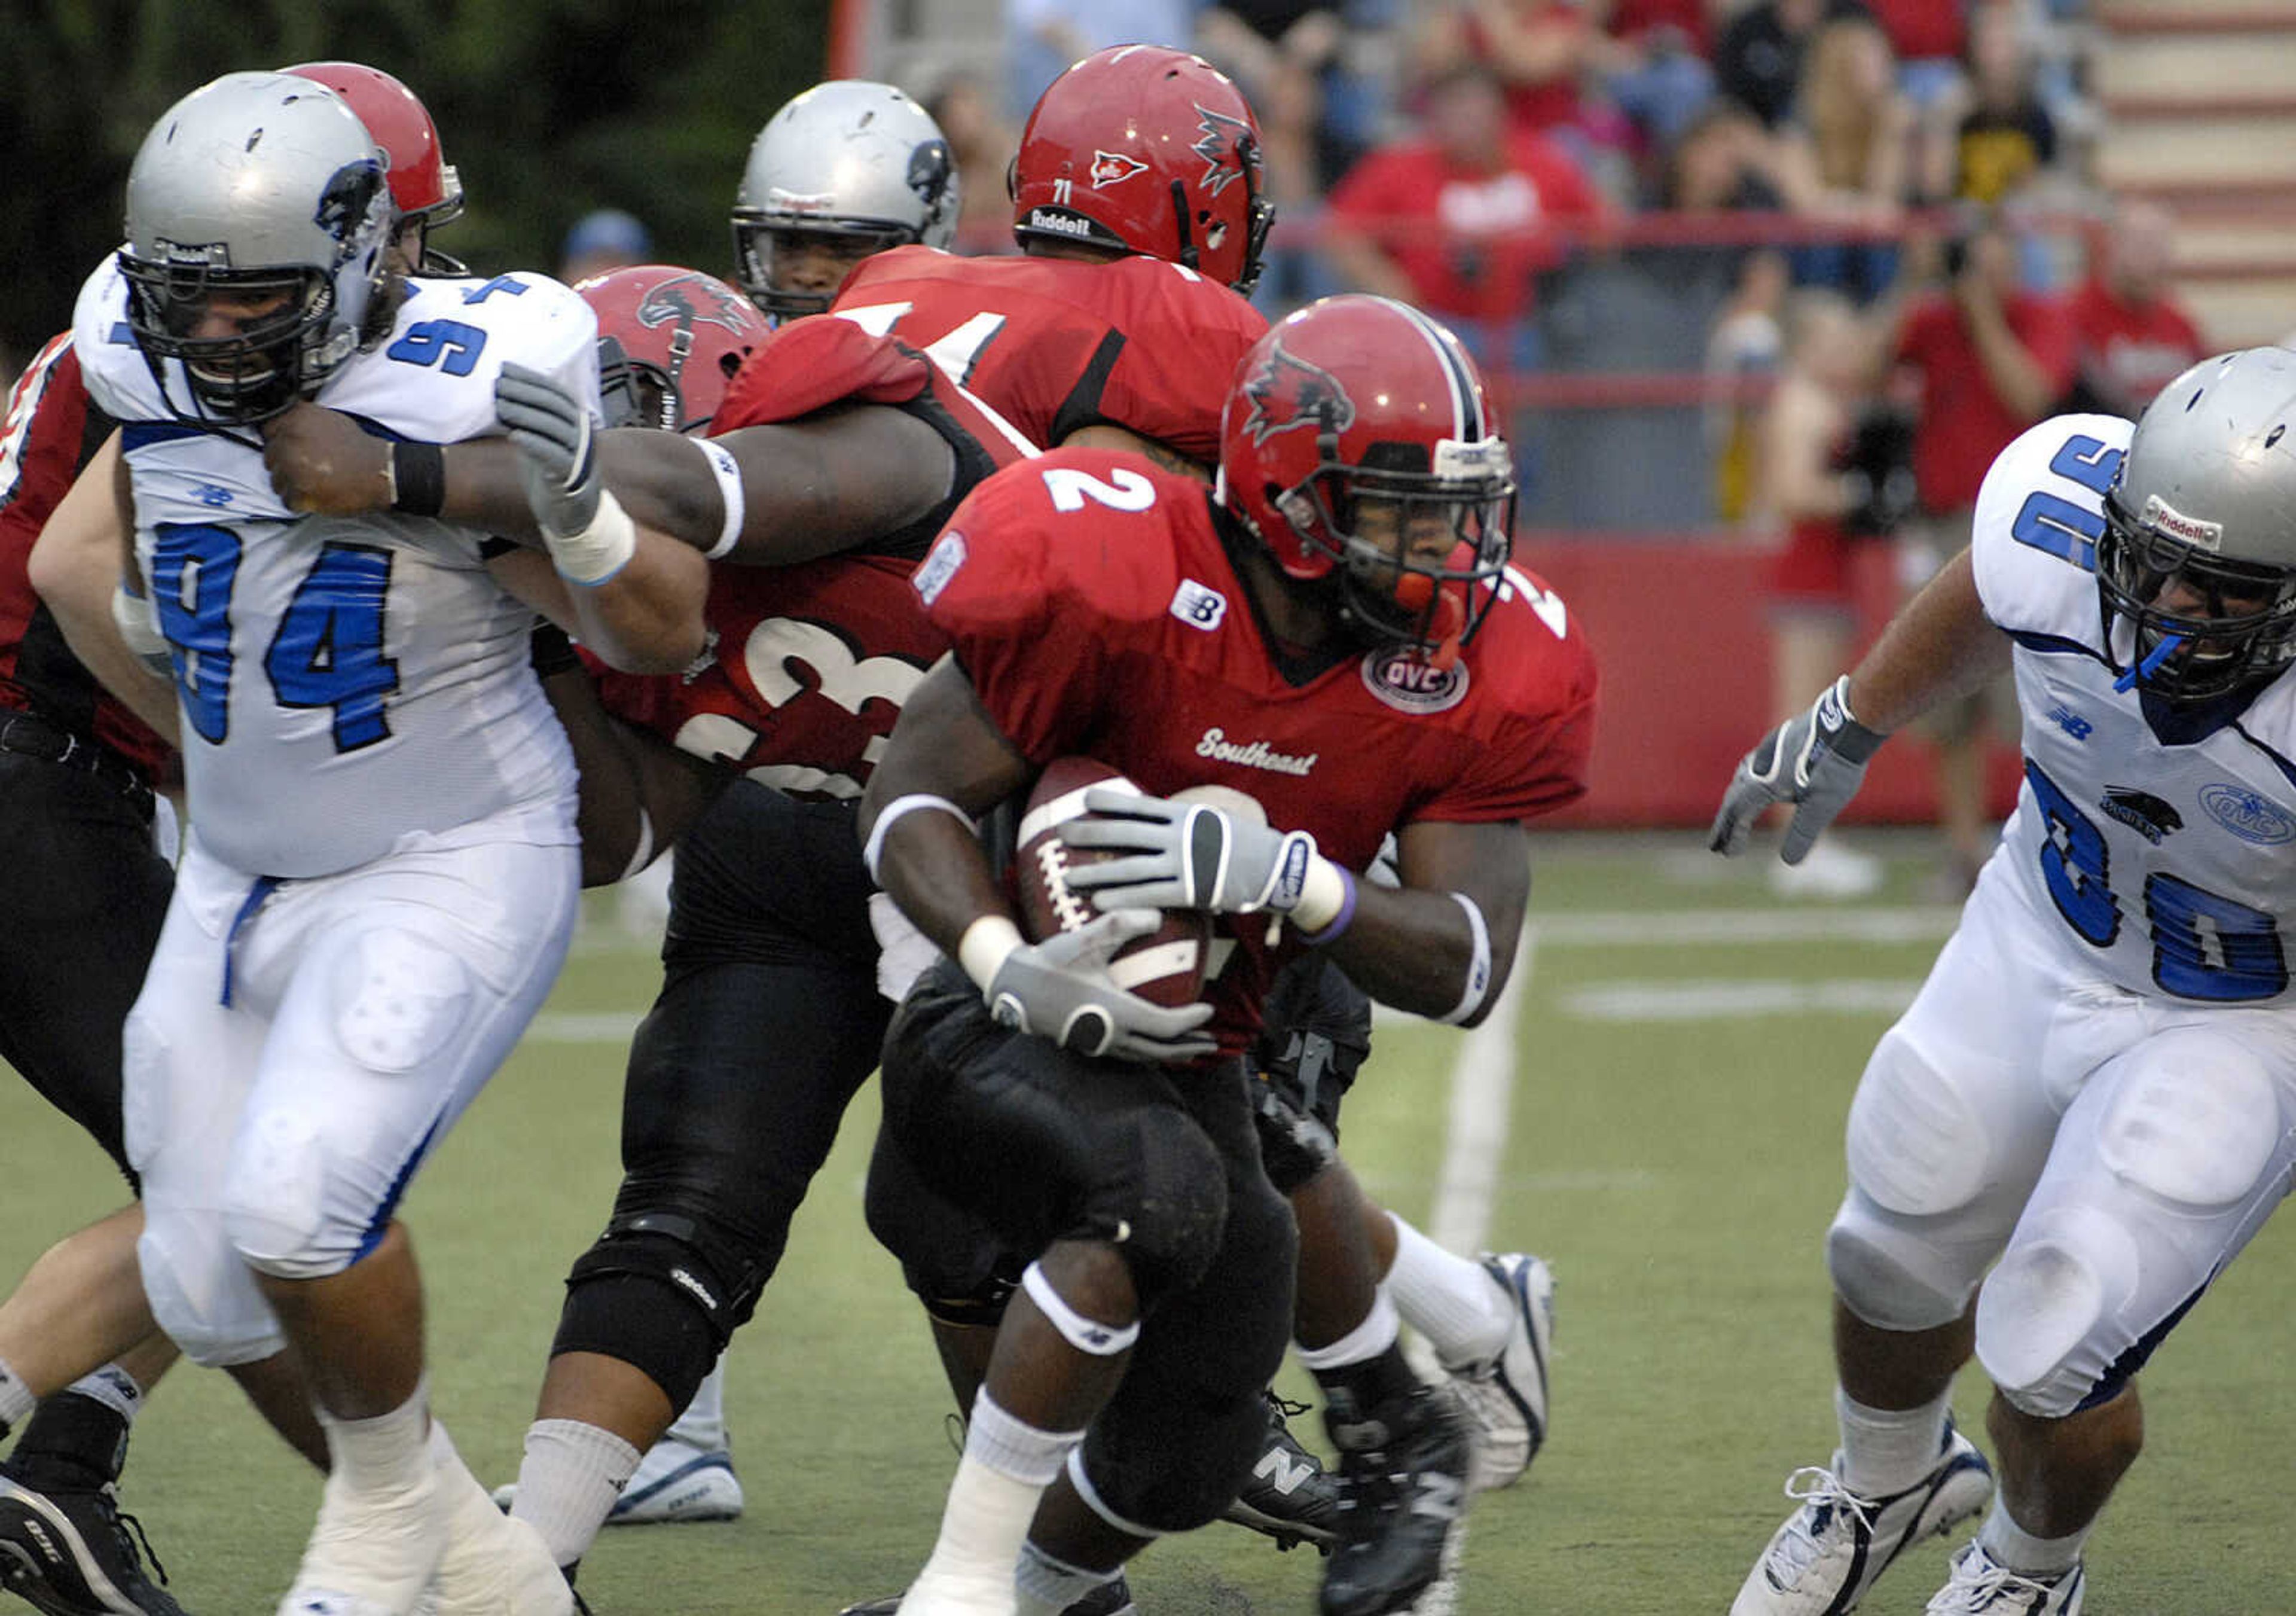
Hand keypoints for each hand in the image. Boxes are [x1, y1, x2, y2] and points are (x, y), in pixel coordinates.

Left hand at [262, 401, 389, 513]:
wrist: (380, 471)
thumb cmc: (359, 449)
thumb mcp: (330, 419)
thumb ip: (303, 422)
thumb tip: (285, 429)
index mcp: (297, 418)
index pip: (269, 432)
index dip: (281, 445)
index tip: (290, 453)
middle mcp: (291, 439)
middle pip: (269, 459)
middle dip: (284, 467)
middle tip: (306, 471)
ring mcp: (293, 466)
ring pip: (276, 482)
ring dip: (291, 487)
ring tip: (314, 485)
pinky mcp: (300, 490)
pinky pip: (287, 500)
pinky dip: (299, 502)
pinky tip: (316, 495)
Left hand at [496, 363, 598, 540]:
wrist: (573, 515)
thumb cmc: (553, 475)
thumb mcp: (542, 440)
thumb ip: (530, 420)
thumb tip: (503, 393)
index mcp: (577, 422)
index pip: (555, 392)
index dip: (530, 378)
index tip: (505, 369)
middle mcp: (582, 435)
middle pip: (554, 406)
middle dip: (525, 392)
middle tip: (498, 384)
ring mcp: (579, 456)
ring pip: (554, 428)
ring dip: (525, 414)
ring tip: (500, 406)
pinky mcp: (571, 478)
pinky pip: (554, 456)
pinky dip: (535, 444)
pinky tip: (515, 435)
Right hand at [985, 910, 1216, 1063]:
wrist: (1016, 986)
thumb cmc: (1053, 962)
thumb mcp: (1087, 938)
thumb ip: (1122, 923)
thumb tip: (1157, 915)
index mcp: (1117, 1012)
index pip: (1166, 1025)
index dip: (1191, 1020)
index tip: (1209, 1009)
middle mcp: (1111, 1034)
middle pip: (1161, 1049)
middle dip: (1190, 1046)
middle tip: (1212, 1041)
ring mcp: (1100, 1043)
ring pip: (1145, 1056)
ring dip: (1171, 1052)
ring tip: (1192, 1046)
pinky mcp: (1090, 1044)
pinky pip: (1130, 1055)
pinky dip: (1150, 1052)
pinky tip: (1156, 1043)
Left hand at [1064, 789, 1318, 915]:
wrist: (1275, 866)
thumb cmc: (1242, 843)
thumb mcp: (1211, 820)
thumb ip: (1181, 821)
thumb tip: (1154, 818)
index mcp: (1183, 815)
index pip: (1139, 805)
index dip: (1110, 801)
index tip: (1085, 799)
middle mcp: (1179, 836)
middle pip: (1125, 834)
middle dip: (1091, 834)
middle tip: (1063, 835)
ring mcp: (1183, 864)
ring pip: (1130, 868)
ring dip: (1096, 874)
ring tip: (1068, 879)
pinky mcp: (1190, 891)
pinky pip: (1149, 896)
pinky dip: (1123, 899)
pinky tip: (1100, 902)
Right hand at [1710, 676, 1886, 863]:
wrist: (1850, 721)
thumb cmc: (1835, 765)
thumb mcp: (1821, 807)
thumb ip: (1802, 834)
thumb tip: (1788, 862)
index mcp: (1763, 783)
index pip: (1738, 814)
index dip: (1730, 835)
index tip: (1726, 853)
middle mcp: (1760, 764)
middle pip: (1734, 797)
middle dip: (1726, 822)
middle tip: (1718, 844)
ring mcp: (1769, 749)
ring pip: (1743, 778)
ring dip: (1735, 801)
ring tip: (1733, 815)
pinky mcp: (1781, 739)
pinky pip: (1755, 765)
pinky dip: (1749, 782)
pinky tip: (1762, 782)